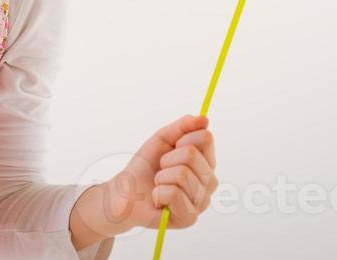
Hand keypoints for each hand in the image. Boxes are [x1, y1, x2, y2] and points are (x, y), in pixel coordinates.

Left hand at [105, 114, 216, 232]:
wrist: (127, 192)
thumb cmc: (146, 167)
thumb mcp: (162, 139)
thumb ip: (183, 126)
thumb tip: (204, 119)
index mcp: (207, 162)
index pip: (206, 138)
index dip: (183, 138)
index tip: (172, 147)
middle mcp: (210, 182)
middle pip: (192, 154)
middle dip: (167, 158)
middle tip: (162, 169)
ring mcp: (202, 202)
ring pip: (182, 174)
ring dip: (162, 177)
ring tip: (160, 184)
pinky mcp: (189, 218)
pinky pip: (174, 194)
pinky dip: (159, 193)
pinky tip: (159, 199)